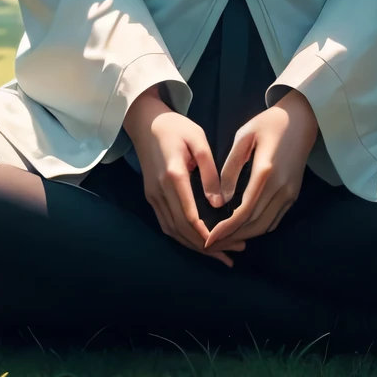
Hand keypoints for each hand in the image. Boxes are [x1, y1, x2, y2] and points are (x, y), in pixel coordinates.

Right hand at [122, 88, 226, 260]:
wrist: (145, 121)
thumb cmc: (176, 127)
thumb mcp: (199, 140)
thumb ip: (209, 172)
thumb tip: (218, 204)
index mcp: (174, 176)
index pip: (189, 215)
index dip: (207, 235)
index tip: (227, 244)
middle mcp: (160, 191)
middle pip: (181, 229)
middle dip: (206, 246)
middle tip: (231, 254)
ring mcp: (153, 195)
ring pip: (172, 230)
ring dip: (194, 245)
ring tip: (218, 254)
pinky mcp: (151, 196)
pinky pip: (166, 223)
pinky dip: (182, 237)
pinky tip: (198, 242)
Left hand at [204, 88, 317, 255]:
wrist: (302, 120)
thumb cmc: (268, 123)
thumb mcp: (244, 137)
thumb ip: (231, 168)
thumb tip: (222, 200)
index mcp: (265, 172)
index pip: (244, 210)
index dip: (226, 228)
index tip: (209, 238)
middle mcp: (280, 187)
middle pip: (255, 224)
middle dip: (231, 238)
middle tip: (211, 244)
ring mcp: (289, 193)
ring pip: (265, 226)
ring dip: (244, 236)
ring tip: (223, 240)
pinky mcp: (293, 195)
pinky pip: (274, 220)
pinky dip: (258, 228)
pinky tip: (242, 229)